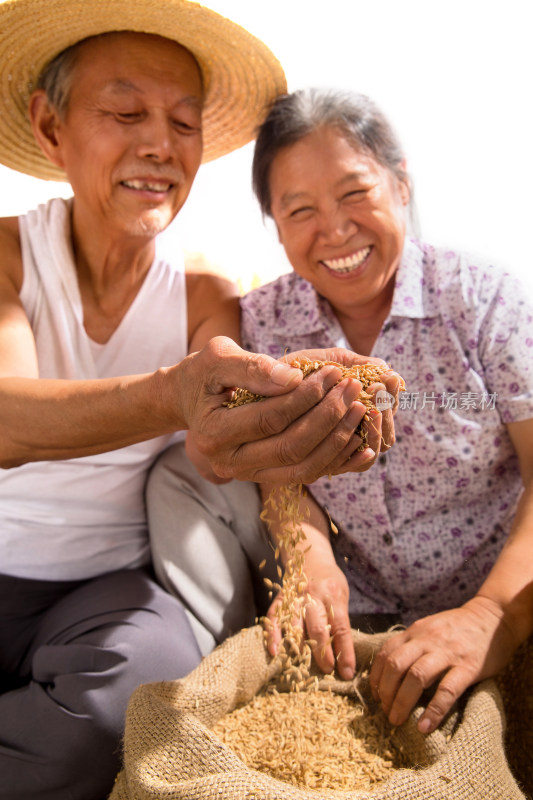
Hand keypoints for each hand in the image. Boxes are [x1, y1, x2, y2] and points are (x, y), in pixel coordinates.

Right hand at [179, 338, 383, 483]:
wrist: (191, 400)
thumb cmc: (204, 372)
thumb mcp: (218, 357)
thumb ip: (252, 366)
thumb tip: (293, 378)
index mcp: (213, 433)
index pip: (271, 418)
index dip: (307, 396)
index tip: (334, 372)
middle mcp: (229, 463)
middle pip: (291, 447)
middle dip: (328, 417)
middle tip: (353, 388)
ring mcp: (248, 475)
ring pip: (303, 468)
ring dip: (338, 440)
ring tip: (362, 410)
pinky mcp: (266, 477)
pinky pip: (307, 475)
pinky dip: (338, 462)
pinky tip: (364, 447)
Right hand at [265, 562, 354, 680]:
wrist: (310, 556)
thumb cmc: (330, 582)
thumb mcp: (342, 596)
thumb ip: (339, 621)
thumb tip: (342, 653)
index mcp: (334, 596)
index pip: (341, 629)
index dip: (345, 652)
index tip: (347, 672)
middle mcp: (314, 596)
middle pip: (318, 628)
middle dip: (323, 653)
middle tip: (327, 671)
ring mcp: (295, 597)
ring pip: (296, 625)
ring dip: (300, 649)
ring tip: (302, 667)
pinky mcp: (281, 598)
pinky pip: (275, 618)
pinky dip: (272, 635)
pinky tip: (274, 651)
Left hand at [369, 596, 517, 732]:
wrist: (493, 618)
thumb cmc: (458, 628)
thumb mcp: (430, 628)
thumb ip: (413, 644)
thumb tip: (392, 672)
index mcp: (416, 631)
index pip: (386, 653)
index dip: (376, 677)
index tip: (375, 696)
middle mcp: (428, 640)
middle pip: (396, 666)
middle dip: (385, 692)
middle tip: (385, 712)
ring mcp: (448, 653)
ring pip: (416, 677)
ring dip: (402, 702)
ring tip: (397, 720)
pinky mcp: (468, 667)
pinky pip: (447, 690)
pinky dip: (433, 710)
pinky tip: (425, 726)